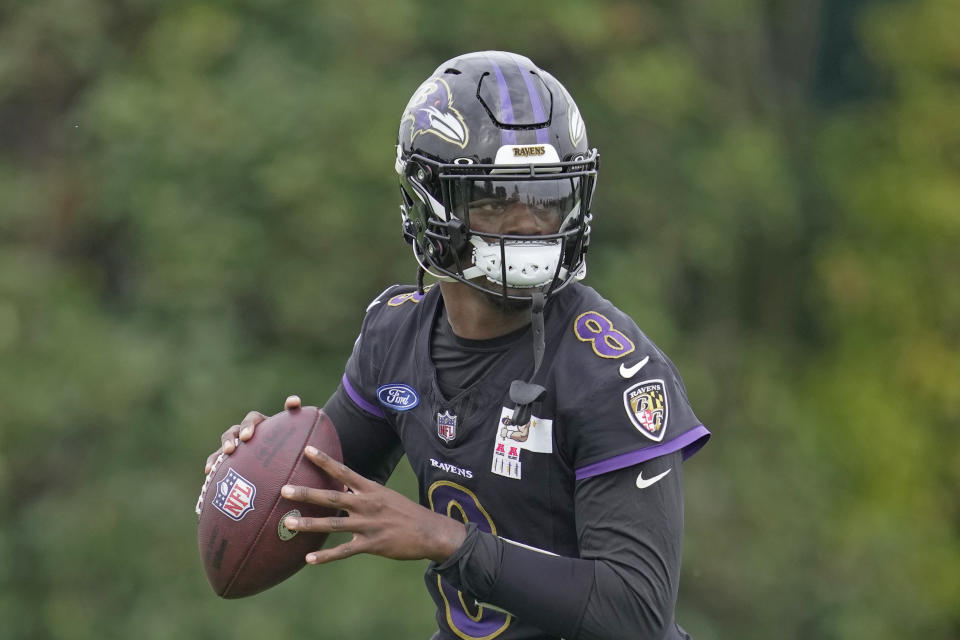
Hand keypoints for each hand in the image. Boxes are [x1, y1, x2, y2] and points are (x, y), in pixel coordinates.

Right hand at [203, 395, 301, 473]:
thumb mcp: (294, 428)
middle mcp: (245, 433)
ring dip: (216, 456)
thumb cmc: (290, 440)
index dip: (247, 426)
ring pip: (222, 448)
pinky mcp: (230, 460)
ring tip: (212, 467)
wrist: (284, 456)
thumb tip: (293, 400)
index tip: (247, 437)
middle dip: (229, 440)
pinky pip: (218, 463)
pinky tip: (208, 477)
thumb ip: (294, 413)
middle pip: (232, 432)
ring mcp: (236, 446)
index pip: (251, 419)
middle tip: (230, 450)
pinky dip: (212, 467)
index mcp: (260, 424)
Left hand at [281, 446, 466, 564]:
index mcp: (371, 489)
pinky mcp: (371, 545)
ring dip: (309, 524)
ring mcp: (368, 525)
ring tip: (287, 523)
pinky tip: (309, 560)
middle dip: (306, 493)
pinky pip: (343, 551)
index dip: (324, 461)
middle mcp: (367, 505)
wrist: (430, 531)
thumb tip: (342, 486)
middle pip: (331, 497)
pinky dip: (326, 556)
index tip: (306, 450)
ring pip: (332, 524)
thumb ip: (363, 493)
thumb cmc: (406, 512)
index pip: (343, 471)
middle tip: (284, 489)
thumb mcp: (385, 495)